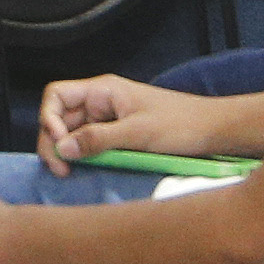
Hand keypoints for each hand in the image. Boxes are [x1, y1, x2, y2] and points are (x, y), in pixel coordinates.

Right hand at [36, 74, 221, 170]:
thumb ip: (98, 140)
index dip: (49, 118)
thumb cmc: (181, 125)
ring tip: (69, 173)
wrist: (214, 131)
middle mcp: (101, 102)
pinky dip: (83, 157)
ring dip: (66, 152)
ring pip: (72, 134)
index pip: (56, 95)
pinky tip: (85, 171)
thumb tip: (61, 149)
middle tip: (61, 170)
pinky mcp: (117, 137)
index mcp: (103, 90)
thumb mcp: (137, 133)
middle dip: (54, 142)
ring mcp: (108, 120)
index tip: (61, 144)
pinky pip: (89, 145)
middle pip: (59, 118)